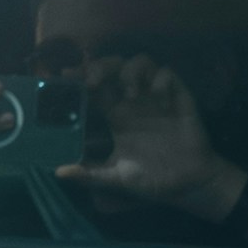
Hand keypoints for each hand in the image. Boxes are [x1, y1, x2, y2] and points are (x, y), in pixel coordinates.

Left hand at [55, 46, 240, 222]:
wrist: (189, 184)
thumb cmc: (152, 179)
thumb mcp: (117, 178)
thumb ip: (90, 174)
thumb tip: (58, 173)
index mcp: (114, 116)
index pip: (92, 87)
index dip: (79, 77)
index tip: (66, 76)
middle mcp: (131, 101)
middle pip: (112, 66)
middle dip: (100, 67)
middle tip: (94, 82)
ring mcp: (154, 97)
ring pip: (139, 62)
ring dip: (131, 72)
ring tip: (132, 95)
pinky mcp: (178, 97)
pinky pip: (168, 73)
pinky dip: (161, 81)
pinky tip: (161, 101)